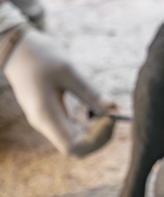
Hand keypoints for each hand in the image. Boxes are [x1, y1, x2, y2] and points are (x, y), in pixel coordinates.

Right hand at [3, 27, 115, 155]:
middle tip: (114, 116)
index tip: (109, 119)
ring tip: (108, 112)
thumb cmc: (40, 56)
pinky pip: (72, 129)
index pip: (73, 146)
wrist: (16, 49)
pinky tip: (98, 111)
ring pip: (75, 140)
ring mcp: (46, 121)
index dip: (96, 139)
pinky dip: (88, 124)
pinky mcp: (50, 114)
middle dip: (99, 136)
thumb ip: (90, 93)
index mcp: (46, 116)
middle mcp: (44, 124)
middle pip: (76, 147)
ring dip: (95, 131)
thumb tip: (113, 110)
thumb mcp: (68, 71)